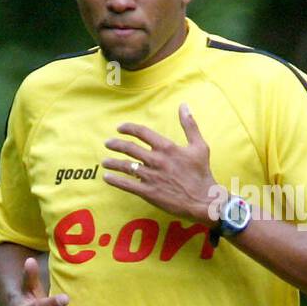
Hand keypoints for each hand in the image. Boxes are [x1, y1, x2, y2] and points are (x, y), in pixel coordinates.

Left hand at [101, 103, 224, 225]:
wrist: (202, 200)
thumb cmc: (201, 172)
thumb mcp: (199, 146)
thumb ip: (189, 125)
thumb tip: (184, 105)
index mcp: (167, 147)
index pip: (142, 133)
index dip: (128, 128)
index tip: (119, 128)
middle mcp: (156, 160)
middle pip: (129, 148)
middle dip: (115, 144)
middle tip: (107, 143)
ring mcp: (151, 176)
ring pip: (125, 166)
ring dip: (112, 162)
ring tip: (104, 162)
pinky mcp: (148, 192)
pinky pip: (126, 184)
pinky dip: (114, 180)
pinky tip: (107, 177)